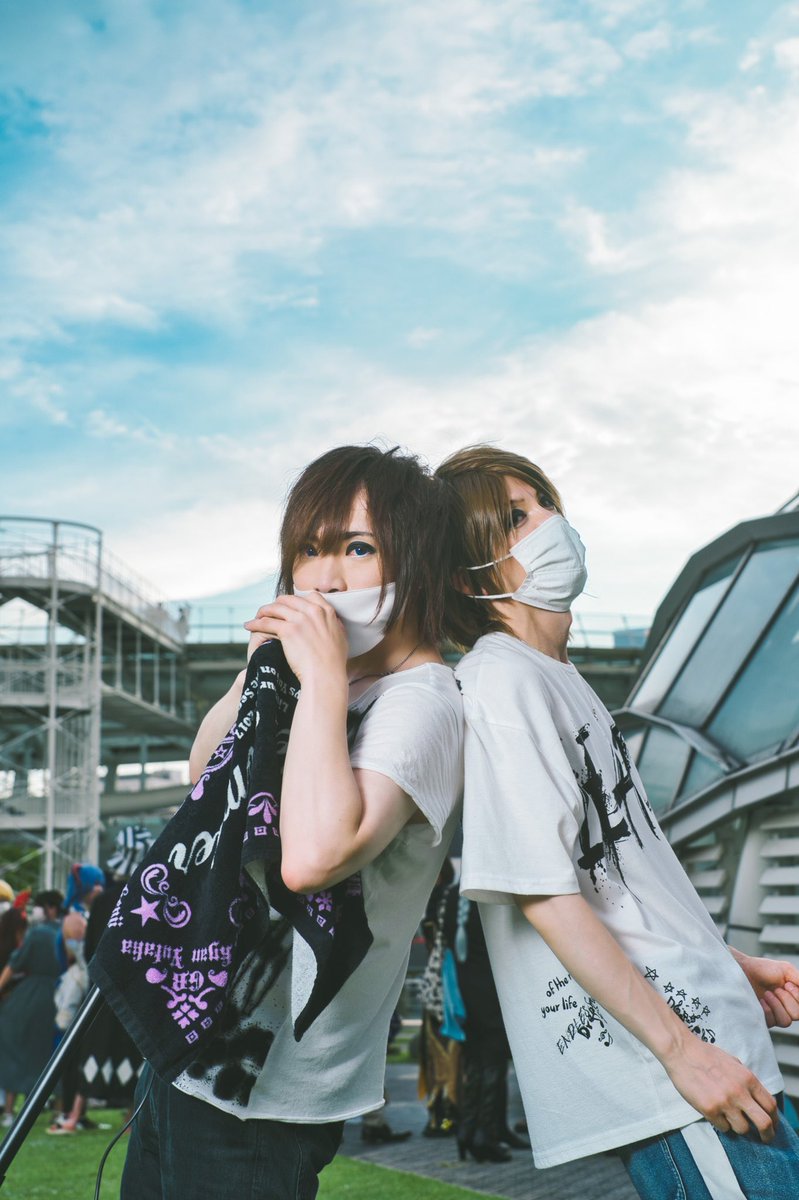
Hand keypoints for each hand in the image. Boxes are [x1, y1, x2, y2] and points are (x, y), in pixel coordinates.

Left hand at [243, 593, 347, 684]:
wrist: (326, 675)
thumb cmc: (333, 663)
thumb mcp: (340, 637)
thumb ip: (333, 625)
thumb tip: (331, 622)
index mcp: (327, 611)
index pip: (310, 595)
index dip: (298, 600)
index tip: (291, 607)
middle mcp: (313, 611)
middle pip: (289, 599)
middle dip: (277, 604)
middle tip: (270, 611)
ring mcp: (300, 619)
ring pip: (275, 608)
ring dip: (263, 611)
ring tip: (256, 617)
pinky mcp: (288, 630)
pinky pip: (266, 622)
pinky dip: (255, 623)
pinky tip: (248, 626)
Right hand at [662, 1033, 777, 1139]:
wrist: (682, 1051)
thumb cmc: (706, 1055)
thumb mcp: (734, 1063)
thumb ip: (746, 1081)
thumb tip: (755, 1099)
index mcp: (747, 1078)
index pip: (770, 1105)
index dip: (774, 1119)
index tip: (772, 1124)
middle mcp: (739, 1091)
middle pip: (763, 1122)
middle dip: (767, 1134)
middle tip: (764, 1138)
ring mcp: (724, 1102)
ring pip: (742, 1129)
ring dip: (738, 1126)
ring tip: (729, 1117)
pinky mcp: (709, 1109)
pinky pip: (723, 1128)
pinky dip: (721, 1124)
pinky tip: (715, 1113)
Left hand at [735, 952, 798, 1027]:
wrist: (743, 970)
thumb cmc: (764, 969)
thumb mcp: (786, 970)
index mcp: (794, 997)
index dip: (797, 997)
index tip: (787, 984)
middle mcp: (786, 1007)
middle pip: (797, 1015)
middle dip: (787, 1000)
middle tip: (776, 989)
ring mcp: (775, 1014)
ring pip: (785, 1021)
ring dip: (776, 1005)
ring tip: (767, 993)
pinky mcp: (763, 1019)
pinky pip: (771, 1022)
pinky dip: (767, 1010)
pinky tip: (761, 1001)